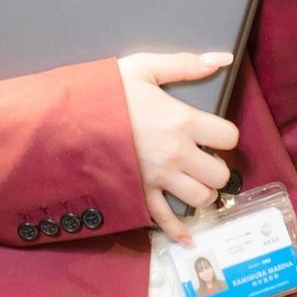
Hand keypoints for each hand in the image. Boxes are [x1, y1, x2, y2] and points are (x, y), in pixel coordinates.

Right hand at [115, 51, 240, 244]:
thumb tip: (221, 59)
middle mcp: (176, 154)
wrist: (68, 119)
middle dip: (216, 167)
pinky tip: (188, 236)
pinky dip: (178, 231)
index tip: (214, 132)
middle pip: (220, 174)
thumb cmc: (106, 92)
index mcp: (182, 121)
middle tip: (204, 158)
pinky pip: (164, 220)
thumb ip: (185, 64)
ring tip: (193, 181)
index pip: (228, 136)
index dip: (225, 134)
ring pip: (200, 198)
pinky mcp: (140, 194)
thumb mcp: (144, 68)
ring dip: (201, 192)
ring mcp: (159, 178)